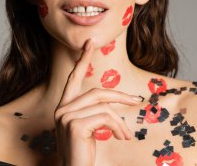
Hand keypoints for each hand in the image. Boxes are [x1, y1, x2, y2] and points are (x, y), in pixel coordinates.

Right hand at [54, 39, 139, 165]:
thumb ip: (95, 111)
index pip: (74, 78)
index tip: (90, 43)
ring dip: (120, 121)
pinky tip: (120, 138)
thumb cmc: (83, 152)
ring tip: (126, 135)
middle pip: (96, 92)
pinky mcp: (73, 124)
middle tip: (136, 101)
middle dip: (119, 96)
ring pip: (103, 105)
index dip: (82, 60)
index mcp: (64, 107)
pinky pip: (105, 117)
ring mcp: (65, 116)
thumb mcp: (90, 128)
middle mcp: (61, 108)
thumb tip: (115, 103)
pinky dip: (118, 127)